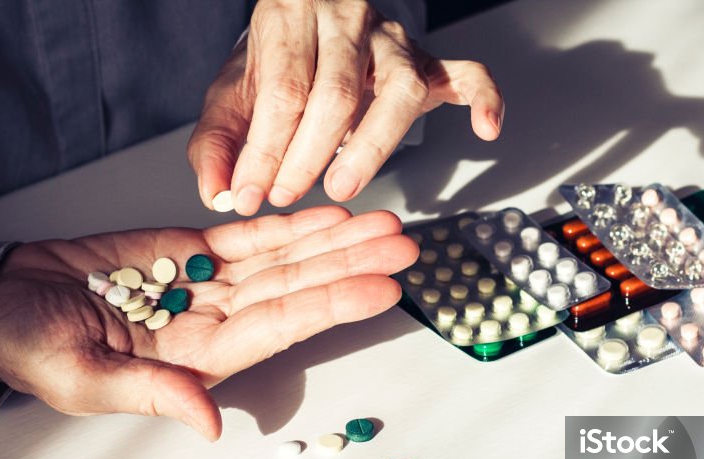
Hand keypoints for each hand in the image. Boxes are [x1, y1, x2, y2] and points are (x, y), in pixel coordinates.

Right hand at [0, 207, 417, 439]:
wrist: (3, 304)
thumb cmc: (34, 349)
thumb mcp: (85, 380)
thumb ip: (152, 394)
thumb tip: (209, 425)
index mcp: (203, 356)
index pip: (282, 326)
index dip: (334, 304)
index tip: (384, 289)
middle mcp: (221, 320)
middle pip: (299, 288)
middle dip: (353, 266)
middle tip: (406, 246)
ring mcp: (211, 283)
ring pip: (286, 259)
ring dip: (336, 240)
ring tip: (386, 223)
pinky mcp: (191, 250)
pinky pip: (251, 236)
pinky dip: (291, 225)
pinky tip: (331, 215)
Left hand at [188, 0, 503, 214]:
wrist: (311, 22)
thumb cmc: (276, 65)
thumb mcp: (231, 96)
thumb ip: (216, 145)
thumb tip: (218, 194)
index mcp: (293, 16)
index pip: (284, 88)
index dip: (266, 149)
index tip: (253, 194)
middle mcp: (349, 21)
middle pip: (337, 91)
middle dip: (309, 154)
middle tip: (289, 194)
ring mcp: (395, 42)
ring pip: (400, 90)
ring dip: (373, 146)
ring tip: (344, 185)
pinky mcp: (431, 62)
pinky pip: (470, 74)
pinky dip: (485, 99)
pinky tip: (487, 129)